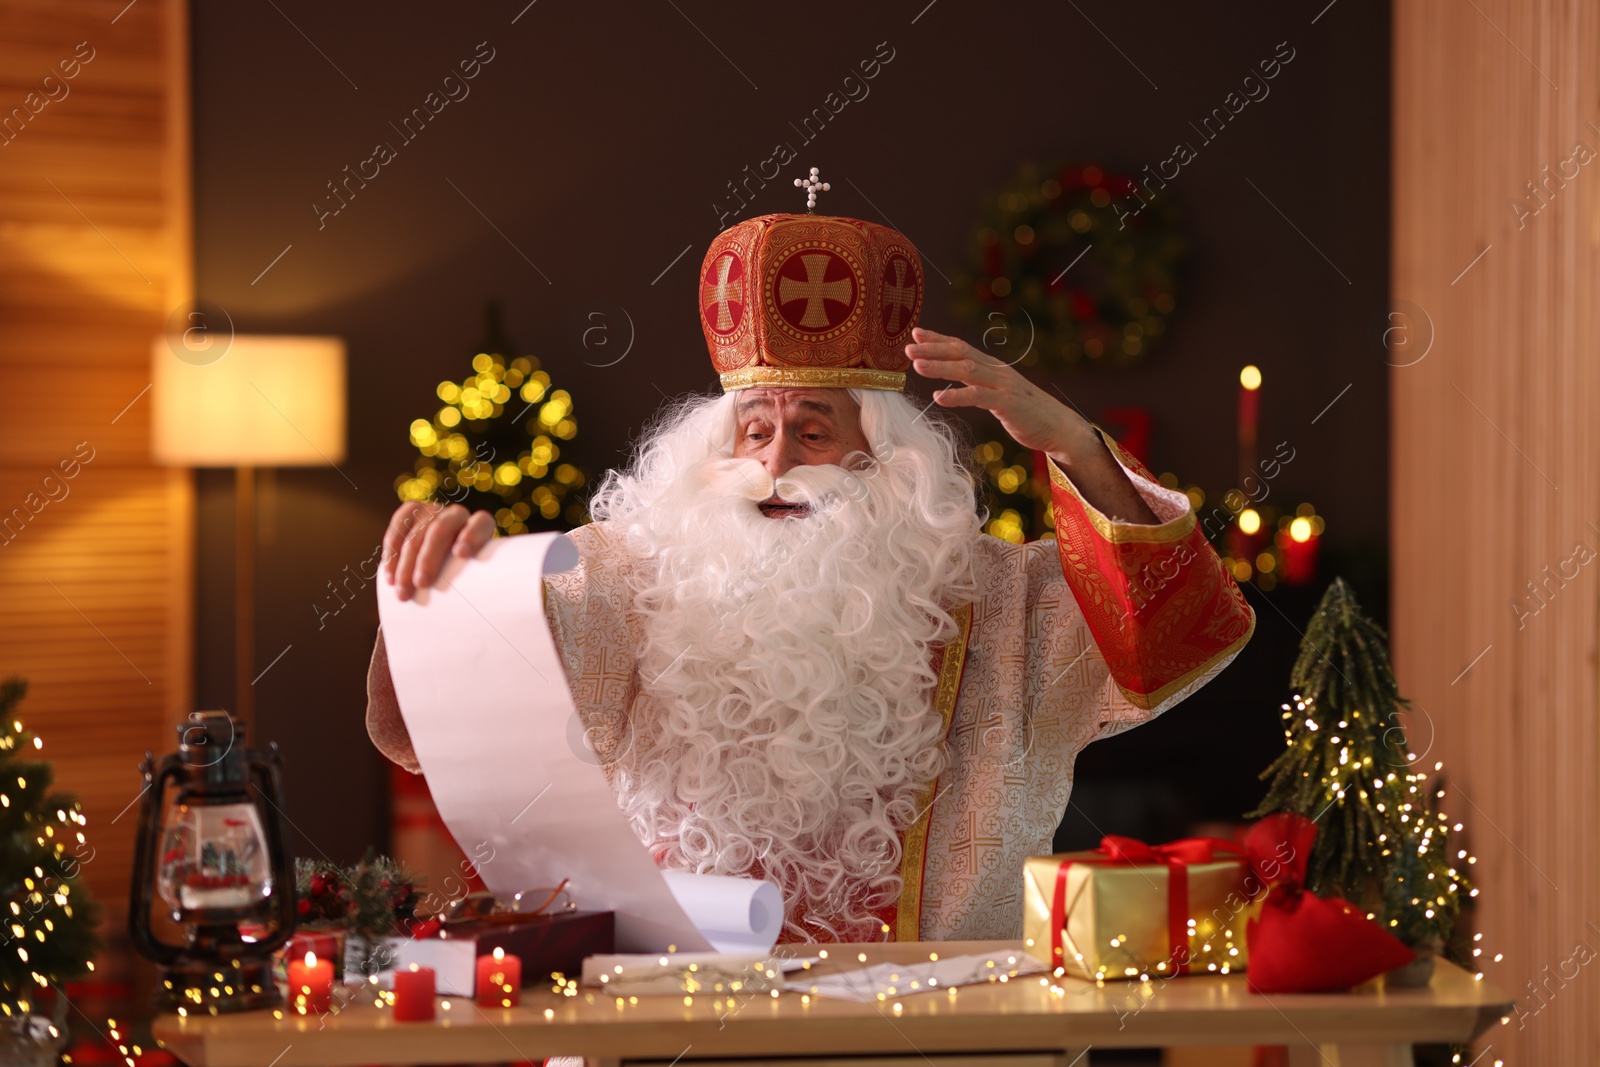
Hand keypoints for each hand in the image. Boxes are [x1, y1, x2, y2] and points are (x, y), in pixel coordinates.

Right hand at [382, 502, 494, 600]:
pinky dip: (392, 551)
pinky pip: (398, 526)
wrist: (439, 569)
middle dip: (429, 556)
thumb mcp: (471, 583)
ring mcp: (432, 511)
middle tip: (421, 583)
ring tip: (402, 591)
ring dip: (406, 563)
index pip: (480, 523)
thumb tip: (464, 623)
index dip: (471, 535)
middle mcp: (457, 516)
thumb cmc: (461, 582)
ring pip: (417, 533)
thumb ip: (472, 589)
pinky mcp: (411, 512)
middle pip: (442, 529)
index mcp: (480, 528)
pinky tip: (389, 574)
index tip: (461, 553)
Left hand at [905, 327, 1095, 460]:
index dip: (939, 339)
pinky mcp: (1007, 403)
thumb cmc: (1027, 412)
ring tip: (916, 365)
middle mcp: (997, 370)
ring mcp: (1003, 385)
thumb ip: (980, 383)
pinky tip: (938, 397)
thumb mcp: (1000, 392)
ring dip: (940, 366)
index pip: (961, 347)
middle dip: (933, 349)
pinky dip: (957, 396)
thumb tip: (958, 378)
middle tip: (908, 347)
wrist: (1059, 426)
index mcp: (994, 367)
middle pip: (961, 353)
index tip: (916, 332)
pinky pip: (978, 396)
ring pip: (967, 370)